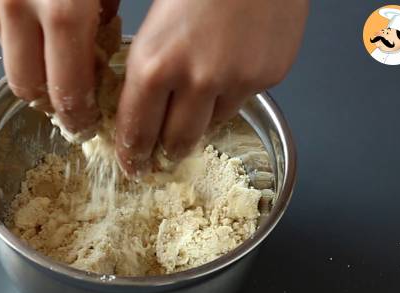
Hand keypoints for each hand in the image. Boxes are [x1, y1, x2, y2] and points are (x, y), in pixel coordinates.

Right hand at [0, 0, 119, 133]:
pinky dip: (22, 45)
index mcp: (63, 9)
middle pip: (26, 86)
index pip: (67, 88)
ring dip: (33, 76)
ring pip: (8, 62)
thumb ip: (107, 12)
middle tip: (70, 109)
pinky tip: (42, 35)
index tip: (89, 125)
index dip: (78, 116)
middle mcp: (21, 7)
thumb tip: (103, 46)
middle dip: (49, 104)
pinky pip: (1, 33)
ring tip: (58, 72)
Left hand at [116, 0, 307, 173]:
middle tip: (162, 154)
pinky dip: (229, 97)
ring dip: (199, 123)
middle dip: (166, 152)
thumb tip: (137, 106)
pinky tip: (227, 71)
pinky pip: (240, 103)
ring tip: (195, 103)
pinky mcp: (267, 76)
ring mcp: (236, 80)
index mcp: (154, 64)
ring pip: (211, 126)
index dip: (132, 154)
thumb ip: (146, 67)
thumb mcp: (153, 21)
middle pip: (176, 142)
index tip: (133, 165)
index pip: (136, 131)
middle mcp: (195, 80)